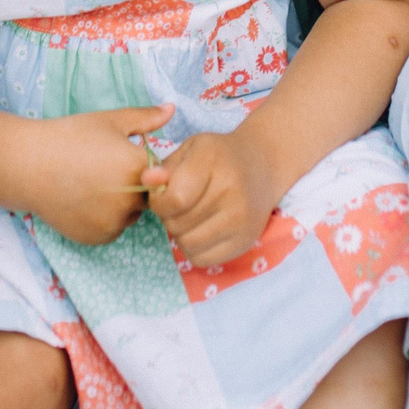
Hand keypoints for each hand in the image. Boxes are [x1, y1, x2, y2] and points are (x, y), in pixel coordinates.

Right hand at [8, 103, 172, 246]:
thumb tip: (173, 108)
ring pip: (131, 214)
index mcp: (138, 168)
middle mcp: (131, 200)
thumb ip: (146, 118)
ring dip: (122, 204)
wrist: (29, 165)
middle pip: (147, 195)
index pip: (159, 171)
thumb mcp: (110, 121)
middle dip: (133, 185)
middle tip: (103, 170)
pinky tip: (84, 200)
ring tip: (91, 184)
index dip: (141, 163)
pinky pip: (113, 229)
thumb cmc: (70, 137)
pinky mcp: (98, 238)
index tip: (118, 155)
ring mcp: (114, 223)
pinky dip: (105, 219)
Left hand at [143, 129, 280, 266]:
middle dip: (169, 217)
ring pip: (188, 244)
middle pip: (178, 223)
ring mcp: (241, 219)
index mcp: (213, 160)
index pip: (175, 199)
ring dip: (181, 234)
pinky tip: (202, 230)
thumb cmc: (219, 156)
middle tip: (179, 205)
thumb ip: (166, 167)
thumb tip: (146, 181)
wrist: (262, 166)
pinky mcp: (244, 241)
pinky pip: (203, 259)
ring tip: (190, 217)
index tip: (163, 195)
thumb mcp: (192, 149)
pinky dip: (195, 248)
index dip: (159, 202)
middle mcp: (231, 190)